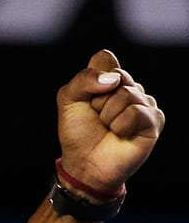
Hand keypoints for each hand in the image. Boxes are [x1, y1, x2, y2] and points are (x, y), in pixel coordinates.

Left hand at [56, 49, 164, 193]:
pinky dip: (120, 125)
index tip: (86, 99)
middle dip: (99, 100)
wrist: (85, 163)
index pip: (104, 59)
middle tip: (97, 117)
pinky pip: (136, 112)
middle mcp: (130, 87)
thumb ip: (84, 79)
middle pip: (117, 75)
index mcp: (110, 79)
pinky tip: (119, 134)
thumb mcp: (68, 100)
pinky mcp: (154, 120)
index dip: (90, 80)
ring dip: (108, 115)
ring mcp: (144, 103)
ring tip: (108, 127)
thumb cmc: (77, 132)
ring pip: (127, 94)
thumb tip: (113, 78)